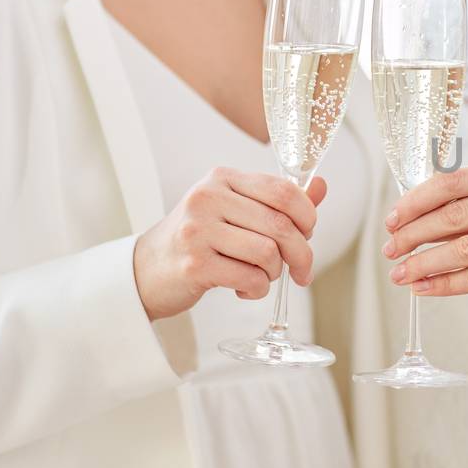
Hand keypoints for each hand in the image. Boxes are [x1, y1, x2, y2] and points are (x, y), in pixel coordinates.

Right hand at [134, 167, 326, 320]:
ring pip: (268, 253)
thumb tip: (322, 185)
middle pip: (281, 225)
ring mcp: (197, 230)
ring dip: (275, 273)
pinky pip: (250, 278)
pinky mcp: (194, 264)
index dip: (307, 216)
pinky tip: (245, 288)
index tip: (309, 234)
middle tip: (303, 271)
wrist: (146, 270)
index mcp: (222, 178)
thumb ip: (277, 201)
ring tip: (261, 276)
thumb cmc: (199, 239)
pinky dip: (258, 289)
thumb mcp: (235, 210)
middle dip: (301, 253)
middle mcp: (207, 198)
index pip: (284, 191)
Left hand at [383, 164, 467, 329]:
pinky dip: (447, 284)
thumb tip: (411, 219)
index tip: (392, 220)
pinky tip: (424, 289)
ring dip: (425, 262)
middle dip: (414, 234)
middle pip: (456, 213)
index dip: (417, 200)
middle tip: (389, 251)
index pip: (456, 181)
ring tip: (400, 274)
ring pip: (465, 247)